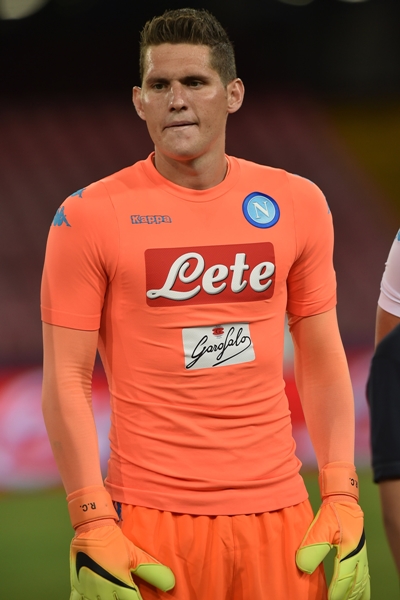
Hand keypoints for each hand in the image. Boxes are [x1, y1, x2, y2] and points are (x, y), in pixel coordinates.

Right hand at [70, 524, 174, 599]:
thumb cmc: (115, 542)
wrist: (92, 528)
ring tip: (112, 596)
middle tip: (126, 594)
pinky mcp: (76, 587)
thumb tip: (171, 584)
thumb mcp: (134, 555)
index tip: (142, 598)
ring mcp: (88, 591)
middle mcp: (103, 592)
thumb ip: (151, 570)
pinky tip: (94, 598)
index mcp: (120, 586)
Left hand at [296, 462, 369, 599]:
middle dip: (348, 594)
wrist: (343, 499)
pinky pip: (364, 574)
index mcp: (349, 550)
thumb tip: (302, 567)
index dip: (337, 590)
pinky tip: (359, 592)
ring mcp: (361, 554)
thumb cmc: (332, 512)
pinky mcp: (360, 553)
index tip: (330, 599)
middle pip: (355, 581)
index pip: (343, 576)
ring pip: (362, 580)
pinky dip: (362, 586)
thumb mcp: (320, 527)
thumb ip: (312, 547)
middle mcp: (357, 554)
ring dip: (356, 592)